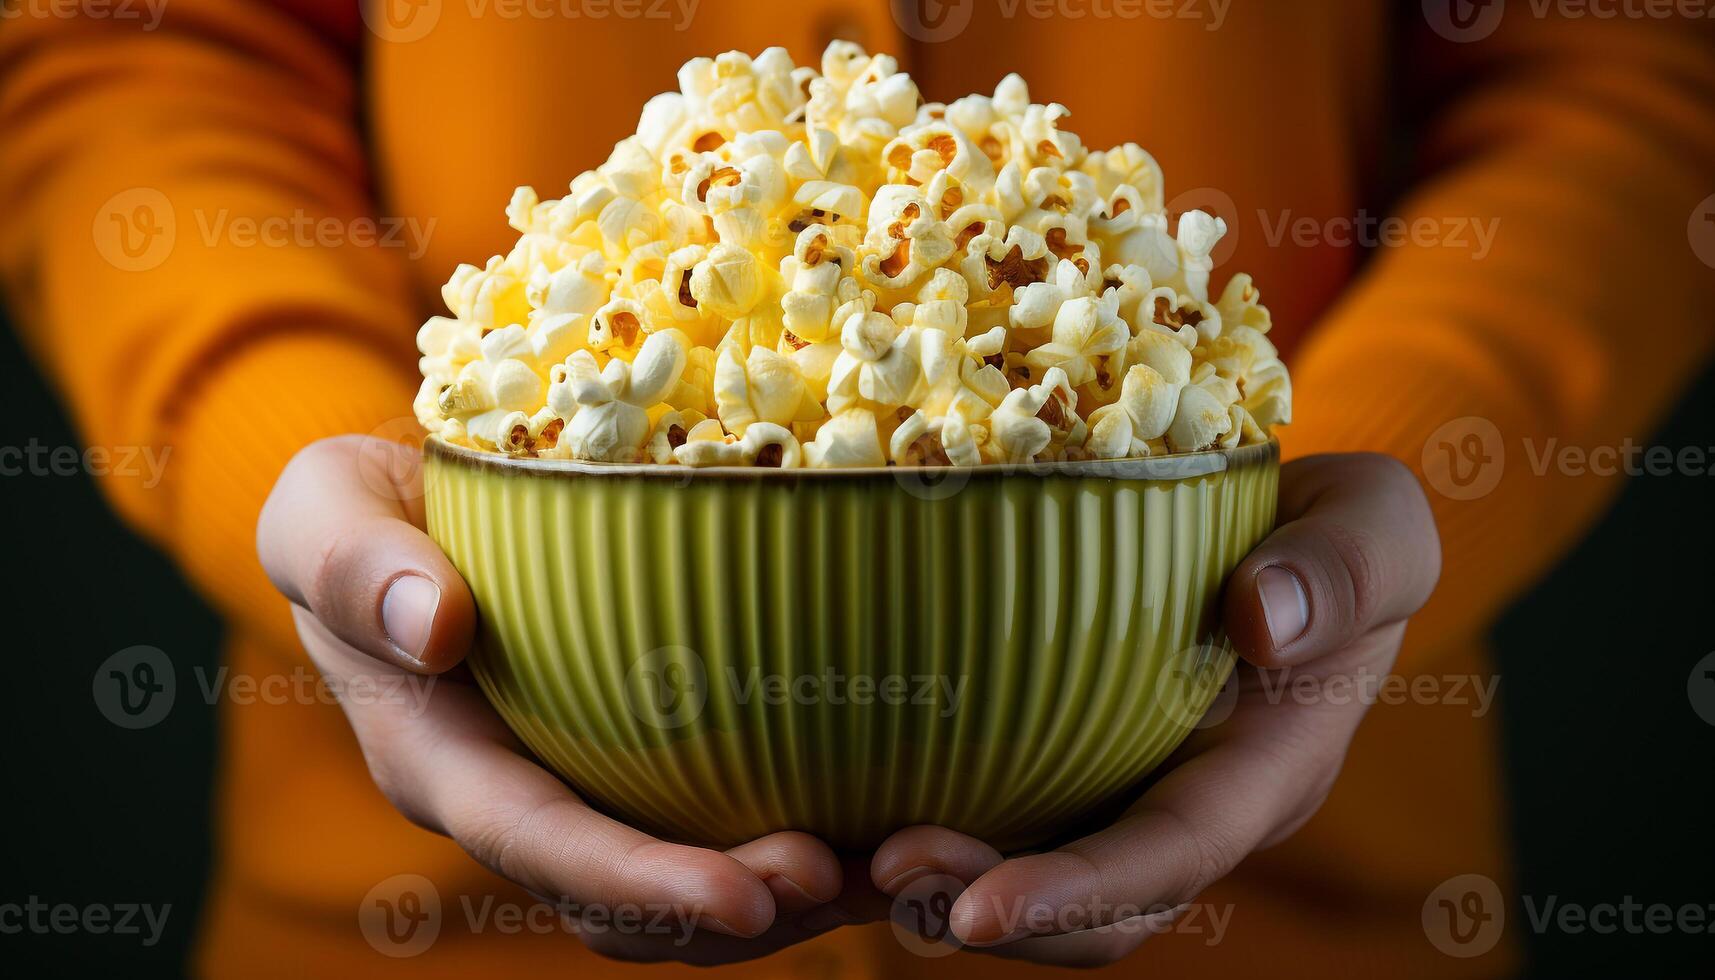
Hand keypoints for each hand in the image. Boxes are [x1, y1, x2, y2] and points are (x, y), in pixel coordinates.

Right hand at [258, 435, 867, 964]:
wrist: (398, 511)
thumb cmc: (360, 510)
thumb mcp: (323, 511)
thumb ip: (353, 564)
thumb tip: (436, 624)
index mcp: (440, 763)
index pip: (543, 847)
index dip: (642, 886)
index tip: (744, 899)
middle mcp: (517, 799)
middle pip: (629, 900)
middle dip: (734, 914)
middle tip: (844, 876)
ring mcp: (580, 787)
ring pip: (682, 882)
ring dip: (785, 893)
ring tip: (888, 863)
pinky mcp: (634, 758)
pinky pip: (714, 815)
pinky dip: (801, 824)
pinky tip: (882, 802)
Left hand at [870, 453, 1440, 965]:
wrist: (1295, 537)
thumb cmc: (1335, 529)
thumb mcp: (1374, 523)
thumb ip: (1347, 567)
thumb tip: (1265, 621)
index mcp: (1261, 775)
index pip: (1171, 857)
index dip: (1077, 896)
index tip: (977, 910)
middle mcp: (1179, 808)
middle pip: (1084, 910)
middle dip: (979, 909)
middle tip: (875, 868)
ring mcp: (1116, 793)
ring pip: (1020, 875)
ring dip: (926, 881)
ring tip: (826, 851)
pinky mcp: (1058, 759)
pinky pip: (984, 809)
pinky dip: (903, 813)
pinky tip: (822, 791)